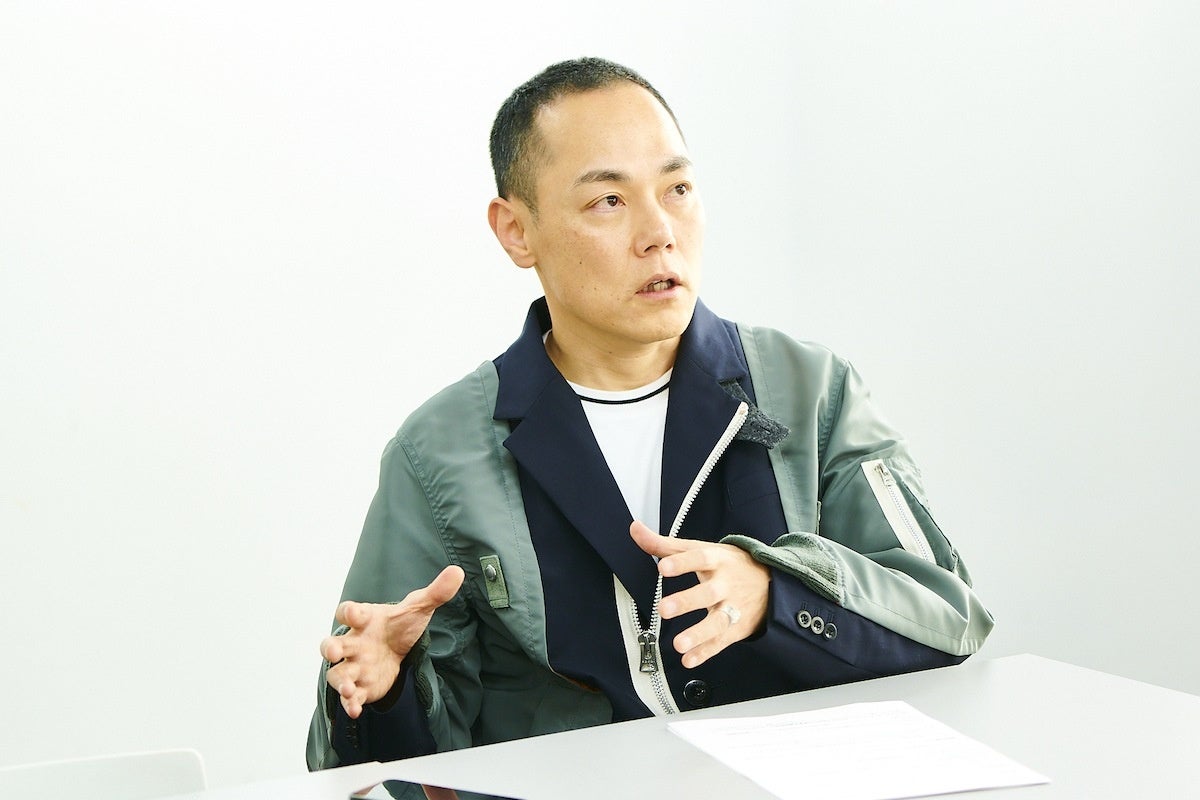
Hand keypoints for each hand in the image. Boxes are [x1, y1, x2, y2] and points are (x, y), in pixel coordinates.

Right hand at [320, 565, 463, 718]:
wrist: (398, 648)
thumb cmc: (400, 624)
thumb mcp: (418, 608)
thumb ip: (436, 592)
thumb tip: (457, 571)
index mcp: (365, 620)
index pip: (349, 612)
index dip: (349, 612)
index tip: (354, 614)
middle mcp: (354, 643)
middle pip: (332, 645)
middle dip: (331, 648)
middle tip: (334, 652)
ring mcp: (355, 666)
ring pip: (337, 674)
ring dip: (341, 681)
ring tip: (349, 688)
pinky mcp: (361, 686)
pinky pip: (350, 695)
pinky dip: (349, 702)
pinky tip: (355, 709)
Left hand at [630, 520, 769, 668]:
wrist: (773, 584)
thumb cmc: (728, 565)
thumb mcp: (701, 549)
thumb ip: (665, 544)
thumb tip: (634, 529)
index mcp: (717, 561)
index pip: (699, 558)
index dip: (682, 563)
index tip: (663, 567)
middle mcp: (726, 585)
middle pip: (708, 593)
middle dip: (687, 601)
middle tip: (663, 609)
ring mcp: (732, 608)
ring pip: (717, 622)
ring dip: (698, 634)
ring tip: (678, 644)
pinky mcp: (736, 629)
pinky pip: (720, 642)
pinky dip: (705, 652)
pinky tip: (688, 659)